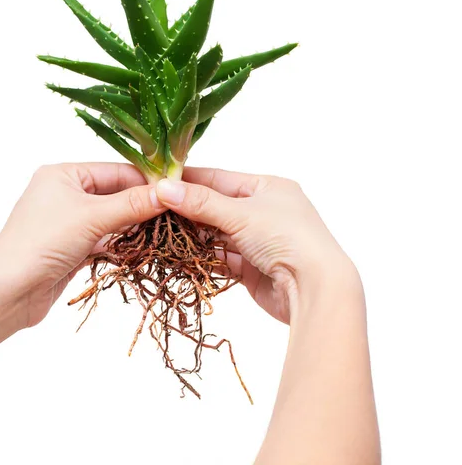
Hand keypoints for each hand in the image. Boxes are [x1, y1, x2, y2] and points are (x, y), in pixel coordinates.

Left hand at [0, 163, 164, 327]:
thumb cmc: (42, 243)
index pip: (115, 170)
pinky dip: (121, 241)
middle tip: (175, 212)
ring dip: (133, 224)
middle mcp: (65, 192)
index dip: (145, 181)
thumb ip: (132, 204)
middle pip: (114, 193)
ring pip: (111, 217)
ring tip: (164, 229)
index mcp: (64, 174)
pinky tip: (142, 245)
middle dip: (141, 204)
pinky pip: (104, 237)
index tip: (176, 190)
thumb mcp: (92, 218)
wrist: (7, 293)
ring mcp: (67, 220)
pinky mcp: (71, 245)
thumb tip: (168, 192)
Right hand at [155, 168, 360, 323]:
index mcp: (269, 187)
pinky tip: (181, 255)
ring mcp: (260, 240)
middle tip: (154, 209)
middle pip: (218, 206)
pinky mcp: (254, 267)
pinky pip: (223, 257)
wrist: (315, 289)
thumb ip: (201, 203)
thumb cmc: (286, 238)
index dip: (190, 180)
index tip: (159, 181)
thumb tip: (163, 188)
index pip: (221, 178)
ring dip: (195, 235)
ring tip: (162, 232)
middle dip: (189, 210)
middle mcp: (265, 211)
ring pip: (219, 233)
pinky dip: (205, 256)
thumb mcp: (241, 213)